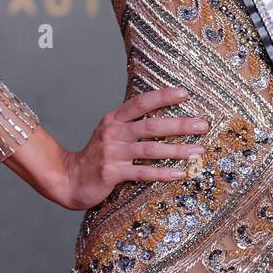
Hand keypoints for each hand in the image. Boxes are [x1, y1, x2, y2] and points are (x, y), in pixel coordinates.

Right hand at [57, 85, 209, 210]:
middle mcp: (113, 132)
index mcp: (114, 119)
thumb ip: (131, 123)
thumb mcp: (110, 133)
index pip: (141, 102)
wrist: (69, 179)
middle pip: (151, 125)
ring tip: (199, 151)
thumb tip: (164, 116)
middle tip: (203, 125)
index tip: (185, 93)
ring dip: (178, 150)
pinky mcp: (111, 173)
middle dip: (180, 124)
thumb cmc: (97, 156)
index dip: (163, 96)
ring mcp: (112, 153)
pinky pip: (143, 173)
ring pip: (151, 150)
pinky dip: (163, 173)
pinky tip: (180, 173)